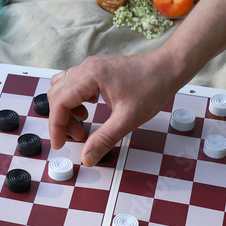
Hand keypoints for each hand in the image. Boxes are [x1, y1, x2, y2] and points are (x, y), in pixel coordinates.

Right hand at [47, 51, 182, 166]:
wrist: (168, 68)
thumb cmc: (152, 86)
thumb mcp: (128, 118)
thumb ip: (104, 139)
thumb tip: (87, 157)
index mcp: (90, 75)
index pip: (60, 102)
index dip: (56, 126)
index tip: (60, 143)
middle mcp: (86, 68)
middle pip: (57, 94)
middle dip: (62, 119)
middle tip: (77, 136)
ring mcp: (90, 67)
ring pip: (63, 88)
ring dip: (67, 108)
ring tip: (84, 123)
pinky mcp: (96, 70)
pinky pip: (74, 85)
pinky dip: (76, 100)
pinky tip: (90, 109)